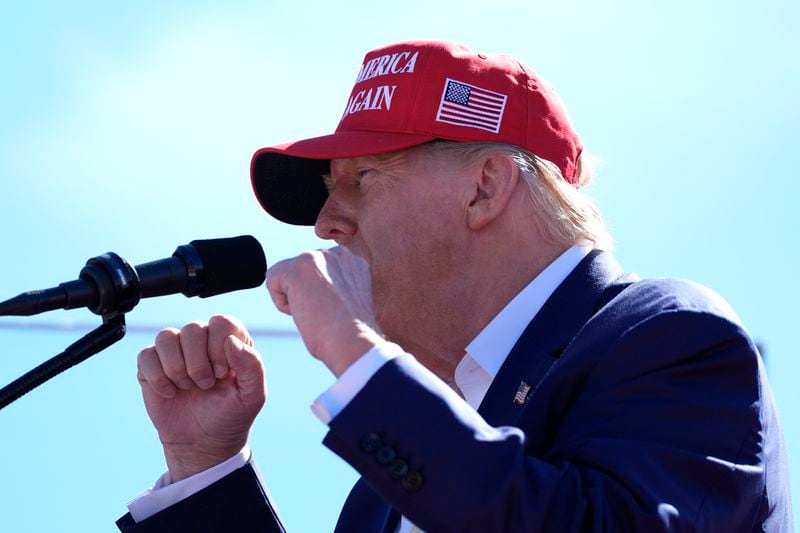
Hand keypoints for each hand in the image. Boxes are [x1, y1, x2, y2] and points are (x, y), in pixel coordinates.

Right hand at [136, 315, 265, 480]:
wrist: (203, 443)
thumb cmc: (230, 415)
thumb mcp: (253, 395)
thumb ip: (252, 365)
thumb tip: (231, 340)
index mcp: (229, 340)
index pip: (221, 322)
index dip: (219, 348)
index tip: (222, 374)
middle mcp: (202, 340)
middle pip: (192, 329)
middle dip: (198, 364)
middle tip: (205, 385)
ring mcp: (175, 350)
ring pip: (166, 337)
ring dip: (177, 369)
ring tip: (187, 387)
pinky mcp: (152, 365)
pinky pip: (146, 355)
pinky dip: (157, 378)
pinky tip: (170, 393)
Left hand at [266, 246, 386, 375]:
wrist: (354, 342)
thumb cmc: (350, 336)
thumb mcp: (347, 303)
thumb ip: (333, 288)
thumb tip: (308, 293)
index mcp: (353, 263)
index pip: (317, 275)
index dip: (319, 299)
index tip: (335, 313)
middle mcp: (338, 254)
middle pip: (299, 273)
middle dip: (305, 295)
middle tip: (325, 314)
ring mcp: (319, 256)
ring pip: (284, 276)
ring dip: (294, 300)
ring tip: (317, 313)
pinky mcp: (300, 265)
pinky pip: (272, 282)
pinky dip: (282, 304)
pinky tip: (306, 312)